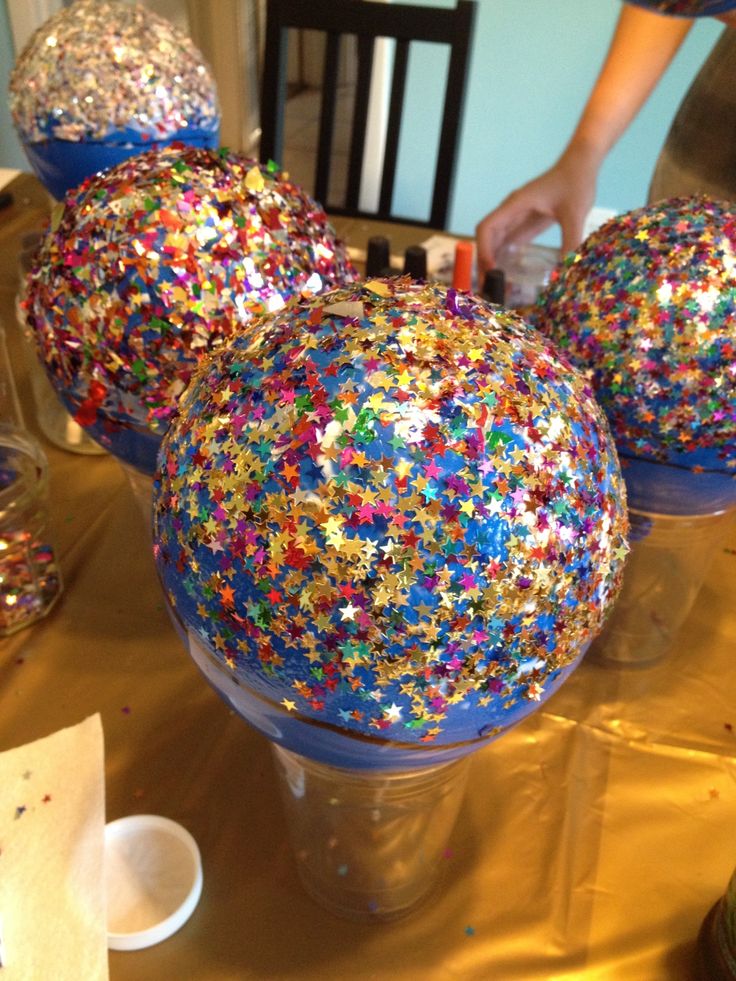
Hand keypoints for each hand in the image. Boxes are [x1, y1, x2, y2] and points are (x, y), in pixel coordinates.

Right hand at [475, 151, 597, 278]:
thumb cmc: (576, 182)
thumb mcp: (574, 213)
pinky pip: (510, 240)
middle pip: (488, 237)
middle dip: (485, 261)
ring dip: (493, 260)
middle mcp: (512, 211)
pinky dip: (506, 256)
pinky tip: (509, 273)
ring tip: (496, 284)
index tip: (491, 270)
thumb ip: (570, 241)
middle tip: (489, 287)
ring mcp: (518, 216)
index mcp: (516, 205)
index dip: (484, 249)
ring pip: (497, 241)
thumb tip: (567, 271)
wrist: (582, 164)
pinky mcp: (526, 221)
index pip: (487, 228)